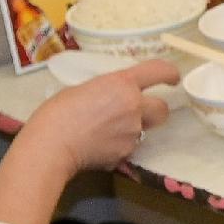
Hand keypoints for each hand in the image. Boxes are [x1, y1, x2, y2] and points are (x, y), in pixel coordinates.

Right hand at [21, 60, 172, 171]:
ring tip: (105, 132)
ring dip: (132, 129)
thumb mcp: (83, 89)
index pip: (158, 71)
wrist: (51, 145)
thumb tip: (112, 98)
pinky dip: (118, 146)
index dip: (169, 73)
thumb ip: (106, 91)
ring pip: (144, 129)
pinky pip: (129, 146)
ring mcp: (133, 131)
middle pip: (162, 108)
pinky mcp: (127, 152)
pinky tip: (98, 146)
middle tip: (138, 112)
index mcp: (122, 83)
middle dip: (154, 110)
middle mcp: (134, 106)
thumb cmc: (57, 112)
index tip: (172, 78)